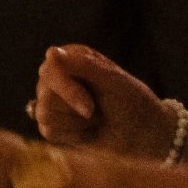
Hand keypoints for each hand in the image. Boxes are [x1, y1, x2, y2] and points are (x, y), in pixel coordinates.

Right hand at [32, 44, 175, 159]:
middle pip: (44, 95)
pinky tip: (88, 131)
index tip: (89, 108)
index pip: (49, 70)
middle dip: (73, 109)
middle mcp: (58, 77)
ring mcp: (52, 101)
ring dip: (76, 123)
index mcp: (71, 59)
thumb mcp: (112, 81)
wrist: (144, 135)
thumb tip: (51, 52)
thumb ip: (82, 65)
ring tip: (95, 119)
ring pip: (44, 114)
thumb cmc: (132, 102)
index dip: (66, 90)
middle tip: (96, 112)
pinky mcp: (53, 124)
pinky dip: (73, 135)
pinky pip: (47, 131)